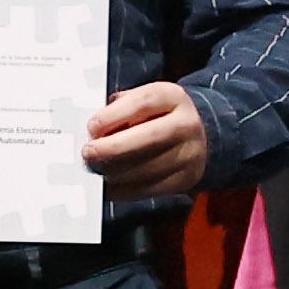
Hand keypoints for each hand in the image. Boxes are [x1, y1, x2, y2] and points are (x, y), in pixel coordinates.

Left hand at [82, 82, 210, 200]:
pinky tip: (110, 185)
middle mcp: (187, 124)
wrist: (199, 135)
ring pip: (149, 167)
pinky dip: (125, 190)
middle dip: (114, 147)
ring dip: (116, 171)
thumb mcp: (144, 101)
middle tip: (88, 153)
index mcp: (173, 97)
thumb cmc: (158, 116)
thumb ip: (120, 108)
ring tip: (97, 169)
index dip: (115, 115)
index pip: (144, 103)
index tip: (92, 127)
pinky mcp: (186, 178)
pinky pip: (152, 188)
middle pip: (150, 137)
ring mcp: (190, 153)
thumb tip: (93, 131)